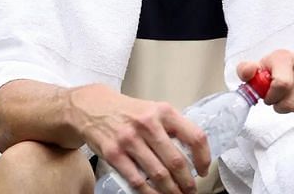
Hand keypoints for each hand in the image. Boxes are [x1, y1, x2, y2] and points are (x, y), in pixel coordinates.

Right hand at [69, 84, 207, 193]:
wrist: (90, 107)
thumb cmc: (126, 112)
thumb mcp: (152, 110)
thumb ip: (171, 127)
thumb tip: (192, 156)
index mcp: (163, 112)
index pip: (195, 137)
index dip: (203, 159)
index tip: (203, 170)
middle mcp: (147, 124)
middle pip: (177, 161)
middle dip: (187, 182)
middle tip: (190, 190)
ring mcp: (129, 139)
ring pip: (159, 174)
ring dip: (171, 190)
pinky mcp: (114, 153)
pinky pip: (136, 179)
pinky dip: (150, 192)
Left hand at [237, 50, 293, 117]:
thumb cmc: (278, 74)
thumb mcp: (259, 72)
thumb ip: (246, 71)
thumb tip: (248, 72)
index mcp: (283, 56)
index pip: (282, 84)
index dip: (272, 97)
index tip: (268, 98)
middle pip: (292, 100)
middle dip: (282, 106)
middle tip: (280, 101)